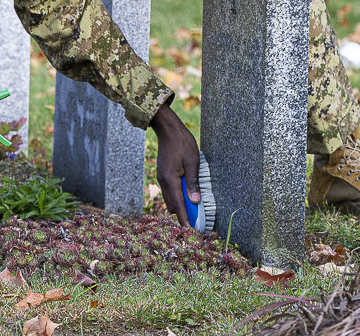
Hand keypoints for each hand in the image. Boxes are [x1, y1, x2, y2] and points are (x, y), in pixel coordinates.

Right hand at [149, 101, 199, 227]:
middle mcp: (163, 181)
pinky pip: (170, 191)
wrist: (168, 129)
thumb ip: (193, 182)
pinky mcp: (163, 175)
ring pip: (170, 199)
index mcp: (170, 179)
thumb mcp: (193, 161)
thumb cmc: (182, 142)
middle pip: (172, 206)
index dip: (185, 219)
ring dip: (180, 206)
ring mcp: (162, 178)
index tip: (191, 231)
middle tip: (197, 221)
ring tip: (194, 209)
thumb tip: (195, 201)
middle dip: (183, 215)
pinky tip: (188, 194)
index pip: (178, 206)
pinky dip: (178, 197)